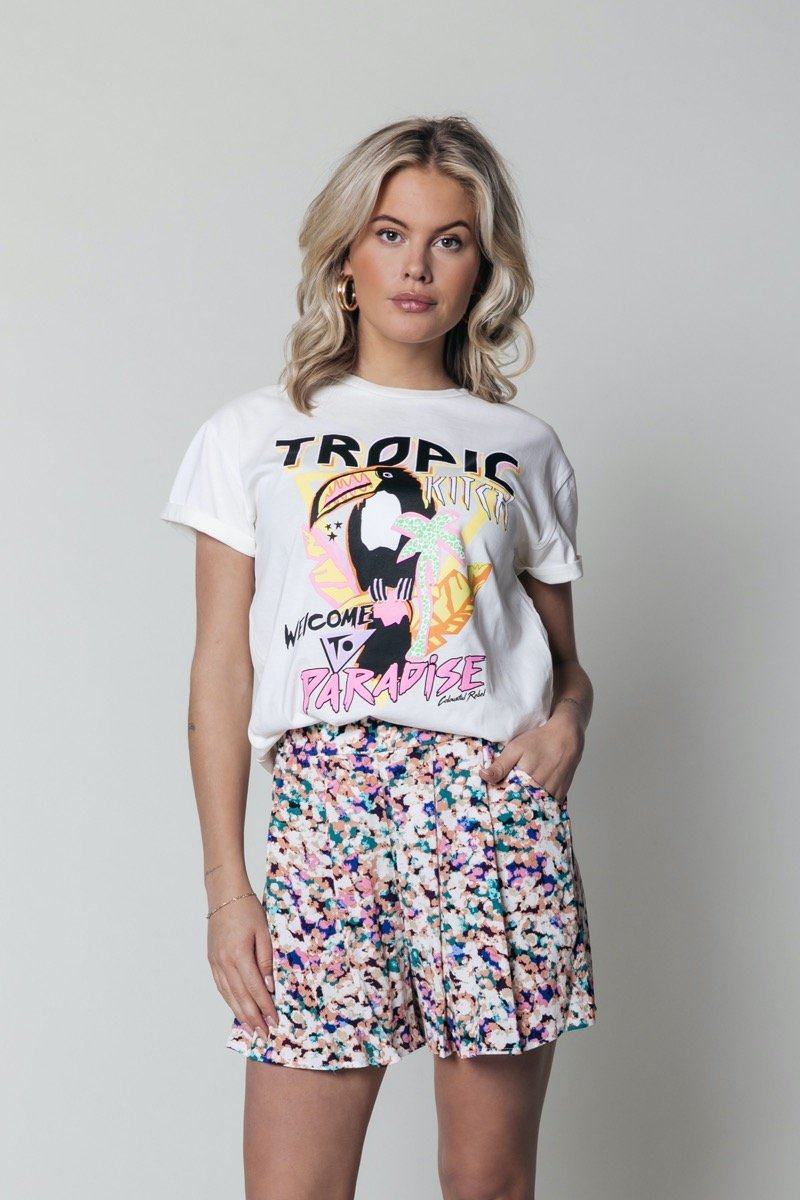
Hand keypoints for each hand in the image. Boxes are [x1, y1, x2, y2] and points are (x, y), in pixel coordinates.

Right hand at [207, 892, 278, 1040]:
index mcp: (238, 955)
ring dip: (240, 1014)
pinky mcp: (212, 960)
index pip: (255, 988)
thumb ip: (266, 960)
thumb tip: (269, 987)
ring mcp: (215, 962)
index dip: (265, 1007)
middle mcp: (224, 962)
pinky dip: (230, 1000)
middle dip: (253, 1018)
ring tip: (251, 1029)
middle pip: (240, 997)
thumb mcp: (264, 931)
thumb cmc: (248, 909)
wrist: (225, 894)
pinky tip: (237, 1009)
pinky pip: (221, 986)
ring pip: (228, 995)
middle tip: (264, 1035)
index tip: (274, 1022)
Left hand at [478, 707, 584, 802]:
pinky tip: (533, 803)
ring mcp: (553, 793)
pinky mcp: (562, 794)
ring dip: (527, 808)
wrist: (566, 736)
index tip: (494, 804)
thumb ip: (500, 765)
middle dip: (514, 808)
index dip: (501, 803)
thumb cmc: (539, 740)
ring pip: (537, 808)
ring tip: (517, 807)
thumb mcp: (516, 748)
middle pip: (524, 807)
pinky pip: (548, 806)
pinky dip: (540, 806)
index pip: (510, 800)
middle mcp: (542, 789)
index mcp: (527, 779)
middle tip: (504, 808)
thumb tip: (483, 776)